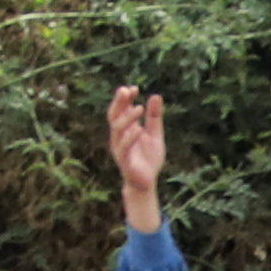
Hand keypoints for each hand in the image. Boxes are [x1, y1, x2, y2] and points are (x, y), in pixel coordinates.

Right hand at [106, 85, 164, 233]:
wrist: (147, 183)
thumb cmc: (148, 158)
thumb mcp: (155, 135)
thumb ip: (155, 118)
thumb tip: (156, 96)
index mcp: (125, 129)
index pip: (121, 110)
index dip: (125, 99)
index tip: (134, 88)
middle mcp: (118, 137)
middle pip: (114, 116)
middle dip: (119, 103)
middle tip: (127, 90)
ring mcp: (119, 148)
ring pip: (117, 130)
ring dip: (127, 118)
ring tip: (139, 108)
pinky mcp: (124, 161)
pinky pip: (123, 148)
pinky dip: (130, 139)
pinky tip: (138, 130)